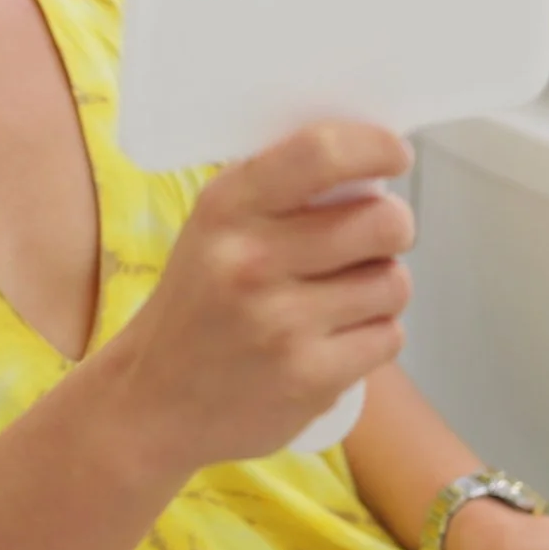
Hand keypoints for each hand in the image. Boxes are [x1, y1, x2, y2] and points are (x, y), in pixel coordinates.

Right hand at [98, 121, 414, 474]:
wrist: (154, 402)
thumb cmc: (198, 304)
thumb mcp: (212, 229)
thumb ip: (277, 192)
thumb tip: (366, 160)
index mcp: (226, 209)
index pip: (321, 153)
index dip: (375, 147)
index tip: (394, 155)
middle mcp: (251, 261)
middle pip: (383, 222)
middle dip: (392, 228)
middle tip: (374, 239)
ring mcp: (282, 324)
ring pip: (394, 283)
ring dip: (382, 288)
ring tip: (343, 298)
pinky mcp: (310, 378)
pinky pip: (388, 337)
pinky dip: (373, 336)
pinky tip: (335, 340)